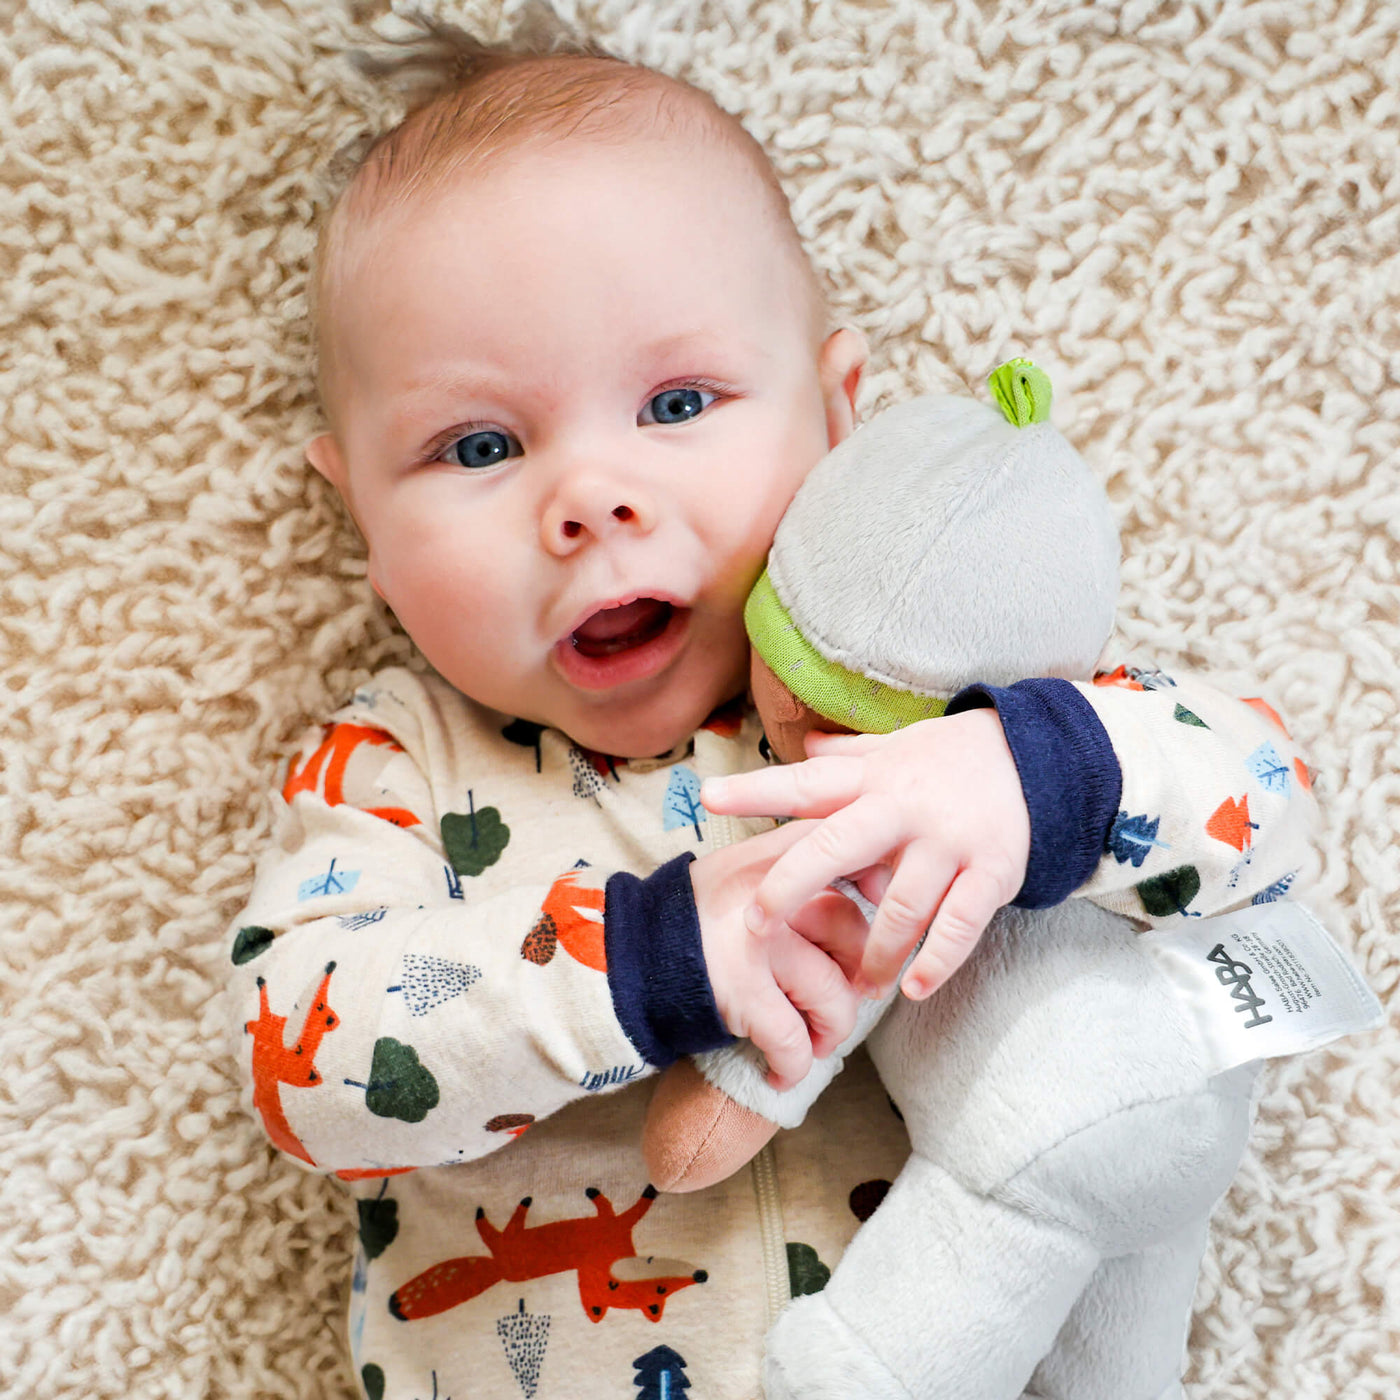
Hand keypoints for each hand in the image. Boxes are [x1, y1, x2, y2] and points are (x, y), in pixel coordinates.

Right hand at [689, 823, 866, 1088]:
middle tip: (852, 994)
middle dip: (860, 973)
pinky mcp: (741, 993)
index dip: (879, 884)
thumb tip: (867, 884)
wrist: (620, 957)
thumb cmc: (689, 920)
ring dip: (832, 1030)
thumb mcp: (736, 871)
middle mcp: (769, 894)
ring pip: (833, 994)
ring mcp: (756, 943)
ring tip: (817, 1042)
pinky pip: (792, 1040)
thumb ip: (790, 869)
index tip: (883, 915)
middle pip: (851, 928)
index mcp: (770, 857)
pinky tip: (781, 1073)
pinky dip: (793, 1065)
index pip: (848, 855)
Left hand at [700, 710, 1029, 999]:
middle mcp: (904, 809)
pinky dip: (934, 962)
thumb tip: (804, 744)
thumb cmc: (950, 759)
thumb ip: (848, 757)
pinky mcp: (991, 871)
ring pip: (899, 907)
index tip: (710, 798)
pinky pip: (959, 926)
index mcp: (874, 780)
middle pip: (835, 848)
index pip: (806, 784)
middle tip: (757, 925)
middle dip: (790, 889)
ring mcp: (949, 842)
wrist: (1039, 758)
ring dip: (874, 954)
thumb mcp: (896, 748)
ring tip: (858, 988)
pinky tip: (912, 988)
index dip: (757, 791)